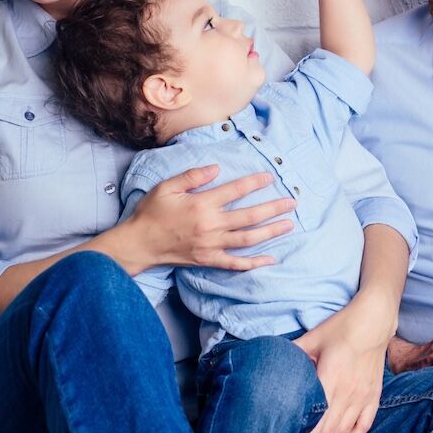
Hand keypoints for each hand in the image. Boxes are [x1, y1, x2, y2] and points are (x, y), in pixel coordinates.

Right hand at [126, 164, 295, 270]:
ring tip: (288, 224)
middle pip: (249, 216)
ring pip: (248, 239)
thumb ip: (192, 176)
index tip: (269, 177)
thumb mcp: (167, 186)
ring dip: (270, 232)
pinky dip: (254, 263)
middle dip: (273, 208)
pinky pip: (235, 264)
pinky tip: (270, 259)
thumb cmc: (152, 212)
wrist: (140, 243)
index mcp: (202, 204)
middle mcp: (211, 225)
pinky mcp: (209, 260)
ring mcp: (212, 245)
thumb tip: (215, 168)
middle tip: (292, 202)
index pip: (235, 191)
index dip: (254, 183)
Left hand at [285, 292, 393, 432]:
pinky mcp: (374, 396)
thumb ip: (294, 354)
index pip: (319, 418)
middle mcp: (350, 392)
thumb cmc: (341, 327)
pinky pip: (364, 425)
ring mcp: (364, 396)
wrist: (374, 321)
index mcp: (333, 378)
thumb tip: (272, 363)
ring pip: (346, 431)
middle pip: (330, 430)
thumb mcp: (313, 338)